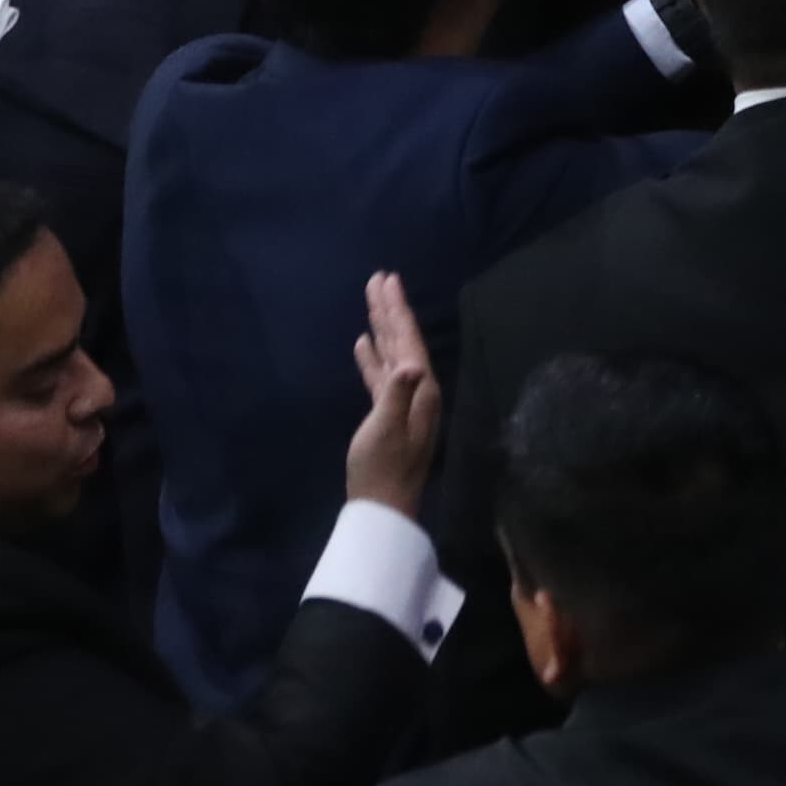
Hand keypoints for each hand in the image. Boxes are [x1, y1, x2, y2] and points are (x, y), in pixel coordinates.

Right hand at [345, 272, 443, 518]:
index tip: (387, 280)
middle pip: (403, 340)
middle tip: (380, 278)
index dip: (397, 310)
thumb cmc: (381, 469)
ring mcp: (403, 402)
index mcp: (421, 390)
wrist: (382, 507)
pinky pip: (382, 374)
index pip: (409, 340)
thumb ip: (395, 395)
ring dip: (382, 327)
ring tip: (373, 300)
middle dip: (391, 310)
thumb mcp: (384, 431)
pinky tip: (364, 342)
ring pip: (392, 353)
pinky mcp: (388, 414)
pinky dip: (373, 357)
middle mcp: (417, 391)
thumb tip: (407, 363)